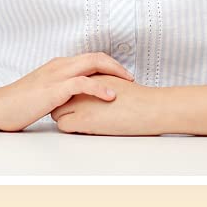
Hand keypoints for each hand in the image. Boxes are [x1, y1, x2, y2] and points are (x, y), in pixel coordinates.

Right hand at [0, 53, 133, 130]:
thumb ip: (58, 91)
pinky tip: (111, 96)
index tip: (121, 77)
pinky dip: (100, 87)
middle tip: (131, 78)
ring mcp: (56, 76)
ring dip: (114, 72)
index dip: (108, 65)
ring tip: (127, 84)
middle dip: (117, 66)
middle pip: (95, 57)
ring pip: (92, 64)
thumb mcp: (42, 93)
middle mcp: (58, 66)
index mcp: (57, 66)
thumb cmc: (17, 104)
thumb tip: (74, 100)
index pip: (89, 58)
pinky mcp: (54, 89)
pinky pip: (82, 83)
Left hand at [52, 81, 170, 134]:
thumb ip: (98, 82)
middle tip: (76, 113)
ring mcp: (79, 103)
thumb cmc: (138, 97)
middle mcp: (79, 87)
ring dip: (66, 117)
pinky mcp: (83, 119)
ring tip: (81, 122)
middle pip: (58, 97)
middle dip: (64, 105)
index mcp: (87, 76)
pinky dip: (70, 129)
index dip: (68, 95)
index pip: (65, 84)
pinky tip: (84, 129)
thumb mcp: (114, 80)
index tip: (74, 103)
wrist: (150, 107)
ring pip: (57, 112)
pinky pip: (63, 125)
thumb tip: (93, 90)